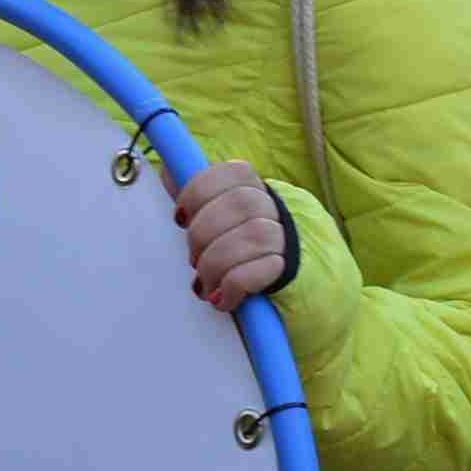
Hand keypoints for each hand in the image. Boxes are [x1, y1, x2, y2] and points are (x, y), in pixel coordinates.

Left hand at [175, 160, 297, 313]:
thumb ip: (200, 201)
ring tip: (205, 284)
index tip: (181, 218)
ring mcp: (290, 241)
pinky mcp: (295, 273)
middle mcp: (279, 211)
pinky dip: (235, 284)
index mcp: (258, 192)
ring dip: (217, 263)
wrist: (301, 298)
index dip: (201, 191)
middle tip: (193, 260)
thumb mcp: (221, 225)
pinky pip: (265, 268)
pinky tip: (224, 298)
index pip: (235, 172)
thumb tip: (169, 173)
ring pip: (255, 234)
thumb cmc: (242, 260)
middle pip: (241, 203)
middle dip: (204, 233)